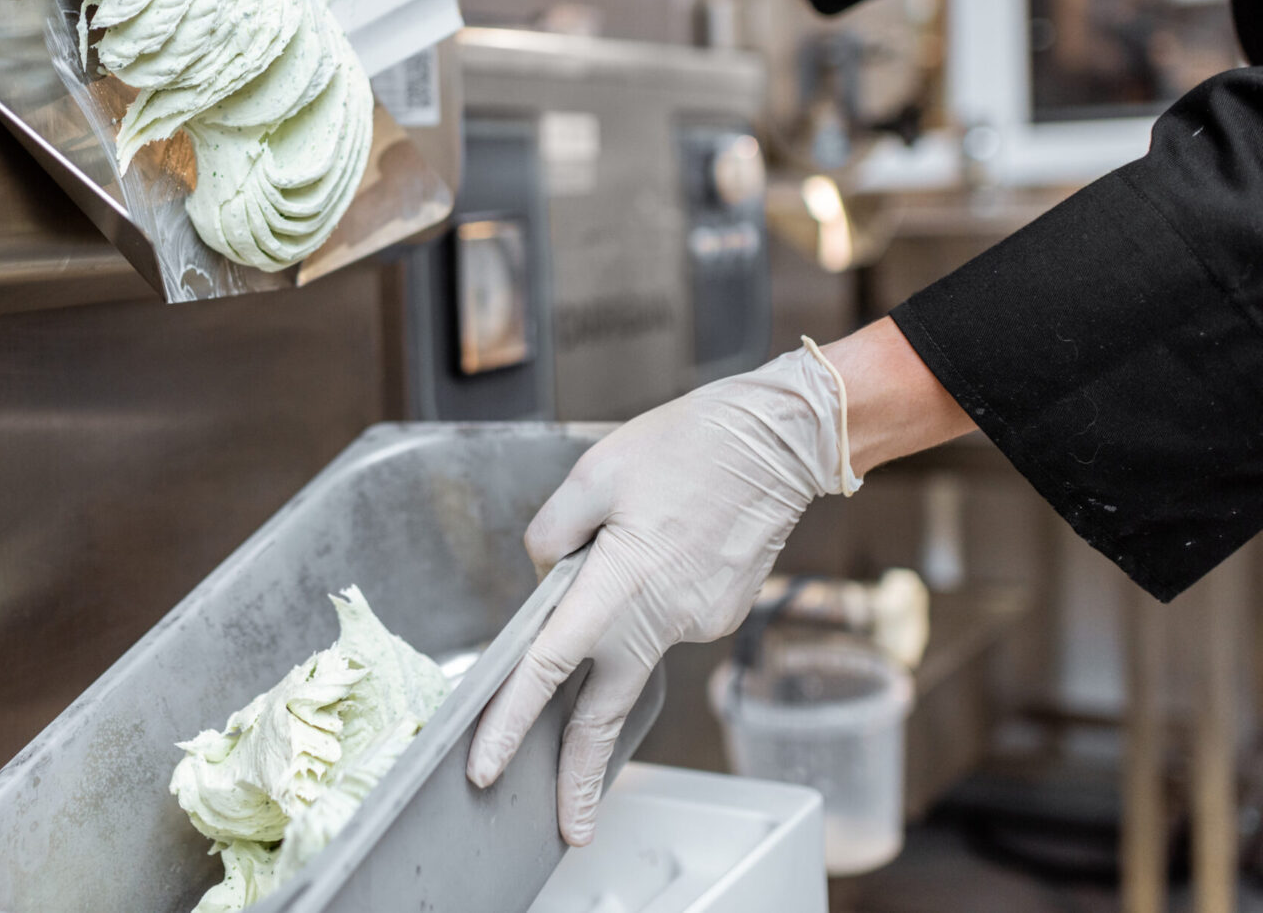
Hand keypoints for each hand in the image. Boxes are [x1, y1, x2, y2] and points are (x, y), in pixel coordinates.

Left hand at [466, 322, 971, 844]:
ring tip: (647, 534)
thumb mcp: (594, 473)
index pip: (550, 667)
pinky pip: (665, 618)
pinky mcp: (719, 615)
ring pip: (634, 645)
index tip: (487, 765)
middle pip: (606, 710)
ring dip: (616, 627)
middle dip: (581, 775)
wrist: (780, 441)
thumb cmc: (690, 446)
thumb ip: (553, 534)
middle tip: (569, 826)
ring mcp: (697, 622)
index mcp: (619, 581)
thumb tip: (547, 576)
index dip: (511, 721)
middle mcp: (661, 615)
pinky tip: (670, 541)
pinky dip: (652, 597)